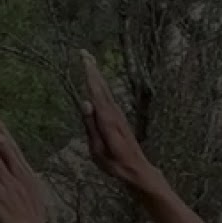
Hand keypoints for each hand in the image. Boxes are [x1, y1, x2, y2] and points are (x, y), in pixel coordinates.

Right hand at [77, 50, 156, 187]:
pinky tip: (97, 83)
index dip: (90, 74)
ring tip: (89, 62)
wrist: (137, 170)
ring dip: (97, 75)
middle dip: (93, 69)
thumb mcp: (97, 149)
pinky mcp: (119, 119)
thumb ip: (91, 125)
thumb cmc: (114, 164)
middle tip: (84, 52)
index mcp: (107, 119)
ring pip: (106, 90)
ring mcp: (118, 115)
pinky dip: (101, 86)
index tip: (84, 59)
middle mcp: (114, 113)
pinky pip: (108, 97)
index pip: (96, 92)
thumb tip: (86, 102)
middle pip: (102, 86)